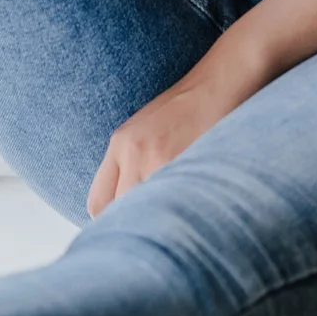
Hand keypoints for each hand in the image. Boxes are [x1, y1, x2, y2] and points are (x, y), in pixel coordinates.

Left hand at [86, 68, 241, 217]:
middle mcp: (131, 152)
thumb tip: (128, 206)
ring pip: (144, 212)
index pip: (97, 203)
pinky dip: (178, 212)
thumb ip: (131, 163)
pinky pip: (171, 202)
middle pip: (118, 212)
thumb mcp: (147, 130)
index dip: (112, 222)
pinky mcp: (182, 162)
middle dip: (135, 226)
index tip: (129, 228)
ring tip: (173, 225)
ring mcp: (156, 159)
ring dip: (158, 223)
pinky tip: (191, 211)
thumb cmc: (188, 107)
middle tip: (153, 233)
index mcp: (119, 144)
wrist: (219, 82)